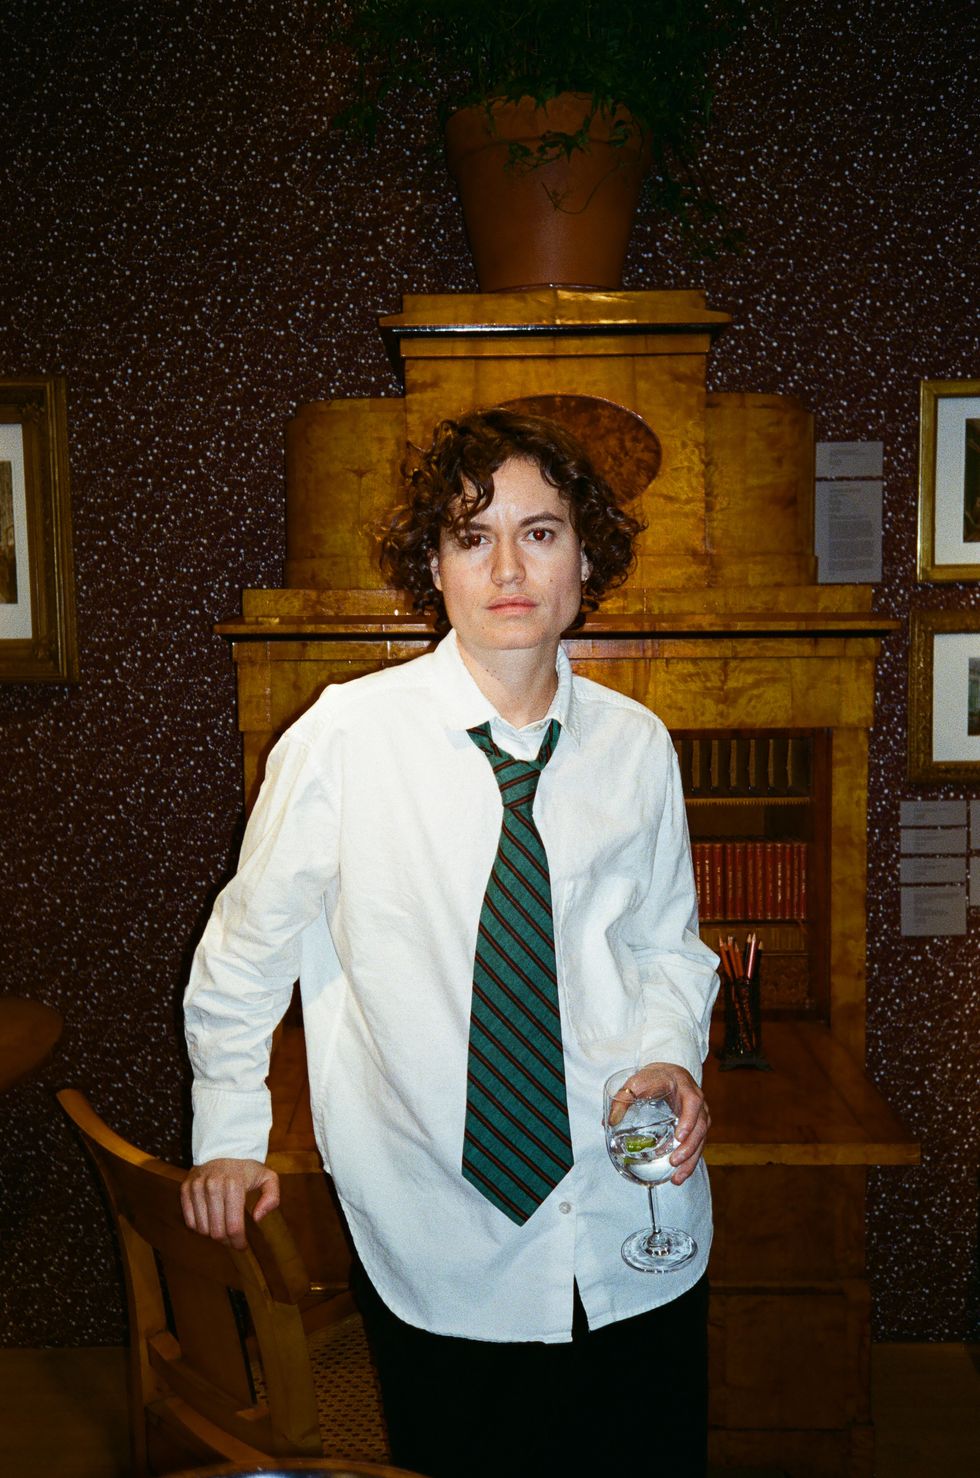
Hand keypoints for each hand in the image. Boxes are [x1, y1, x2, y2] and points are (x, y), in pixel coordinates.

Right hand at [180, 1158, 279, 1249]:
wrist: (223, 1146)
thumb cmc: (247, 1167)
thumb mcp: (267, 1177)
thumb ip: (271, 1197)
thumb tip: (257, 1218)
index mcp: (234, 1185)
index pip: (234, 1227)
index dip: (238, 1242)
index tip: (242, 1246)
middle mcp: (213, 1186)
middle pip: (216, 1231)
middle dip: (227, 1241)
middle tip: (233, 1240)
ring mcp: (196, 1187)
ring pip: (202, 1229)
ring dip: (213, 1234)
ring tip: (222, 1229)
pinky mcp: (185, 1189)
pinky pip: (189, 1221)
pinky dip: (199, 1227)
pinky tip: (210, 1222)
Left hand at [606, 1062, 709, 1185]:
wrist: (669, 1074)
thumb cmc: (654, 1078)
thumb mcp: (637, 1083)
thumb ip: (623, 1099)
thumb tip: (610, 1122)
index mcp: (686, 1090)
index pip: (693, 1105)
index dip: (689, 1121)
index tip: (679, 1137)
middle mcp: (698, 1104)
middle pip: (700, 1127)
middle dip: (689, 1147)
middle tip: (674, 1161)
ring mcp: (700, 1117)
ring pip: (701, 1140)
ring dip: (690, 1160)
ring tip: (677, 1177)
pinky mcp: (697, 1128)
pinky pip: (697, 1146)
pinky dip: (689, 1161)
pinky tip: (678, 1175)